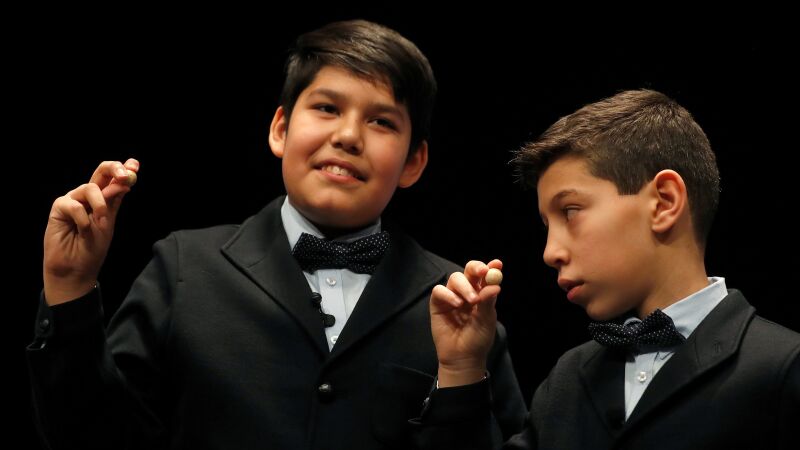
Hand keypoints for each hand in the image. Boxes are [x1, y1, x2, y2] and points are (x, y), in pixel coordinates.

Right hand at [43, 159, 138, 304]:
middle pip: (100, 172)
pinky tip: (82, 231)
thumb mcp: (108, 223)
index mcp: (105, 199)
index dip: (125, 169)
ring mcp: (74, 200)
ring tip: (100, 223)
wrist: (76, 269)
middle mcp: (89, 196)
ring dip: (100, 205)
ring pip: (89, 188)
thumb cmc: (92, 250)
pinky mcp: (59, 207)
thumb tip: (124, 181)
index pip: (114, 179)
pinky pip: (75, 205)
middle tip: (124, 176)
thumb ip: (113, 202)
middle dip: (114, 169)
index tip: (135, 165)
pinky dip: (83, 220)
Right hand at [430, 259, 502, 386]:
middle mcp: (467, 291)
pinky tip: (457, 304)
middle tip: (482, 272)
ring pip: (455, 278)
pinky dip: (448, 294)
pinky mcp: (438, 304)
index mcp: (482, 293)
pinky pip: (439, 291)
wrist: (463, 357)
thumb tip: (495, 284)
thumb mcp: (487, 320)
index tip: (497, 264)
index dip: (490, 268)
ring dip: (464, 286)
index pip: (485, 276)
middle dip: (476, 268)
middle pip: (469, 271)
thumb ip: (488, 301)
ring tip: (472, 301)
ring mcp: (452, 296)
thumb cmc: (478, 339)